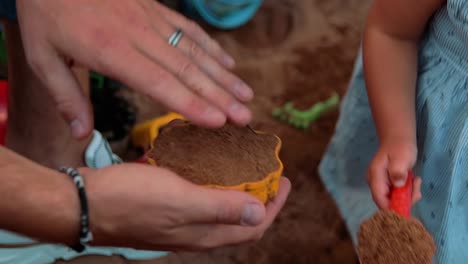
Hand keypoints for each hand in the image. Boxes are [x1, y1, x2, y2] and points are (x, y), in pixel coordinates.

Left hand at [16, 0, 253, 138]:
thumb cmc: (46, 13)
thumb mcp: (41, 56)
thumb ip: (64, 97)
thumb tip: (81, 135)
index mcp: (110, 50)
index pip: (159, 82)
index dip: (190, 103)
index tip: (218, 121)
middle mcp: (139, 35)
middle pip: (187, 70)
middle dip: (220, 96)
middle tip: (245, 116)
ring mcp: (151, 19)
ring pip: (195, 51)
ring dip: (223, 75)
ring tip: (247, 94)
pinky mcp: (156, 9)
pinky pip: (190, 30)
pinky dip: (212, 47)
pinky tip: (228, 63)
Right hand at [81, 164, 289, 250]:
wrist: (84, 203)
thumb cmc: (131, 200)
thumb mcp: (181, 201)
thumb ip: (222, 208)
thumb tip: (260, 214)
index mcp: (204, 234)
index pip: (253, 228)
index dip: (274, 207)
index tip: (285, 180)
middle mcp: (195, 233)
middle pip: (238, 219)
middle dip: (258, 196)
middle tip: (266, 170)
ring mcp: (179, 222)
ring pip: (218, 208)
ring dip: (235, 188)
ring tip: (242, 163)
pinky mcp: (164, 209)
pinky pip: (197, 198)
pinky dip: (210, 182)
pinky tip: (206, 163)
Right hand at [366, 139, 420, 209]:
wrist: (398, 139)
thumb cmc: (399, 147)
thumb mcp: (401, 158)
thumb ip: (398, 172)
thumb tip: (398, 185)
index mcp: (375, 177)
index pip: (380, 199)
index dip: (393, 207)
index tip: (409, 205)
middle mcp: (375, 183)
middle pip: (386, 202)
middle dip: (404, 201)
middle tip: (417, 189)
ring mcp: (380, 184)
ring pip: (393, 199)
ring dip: (407, 195)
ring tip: (417, 182)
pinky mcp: (387, 184)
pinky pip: (396, 194)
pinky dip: (406, 191)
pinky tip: (413, 181)